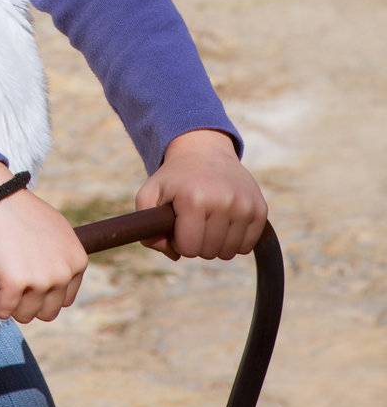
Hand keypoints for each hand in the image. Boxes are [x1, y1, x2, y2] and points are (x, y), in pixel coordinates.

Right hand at [0, 163, 88, 323]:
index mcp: (77, 260)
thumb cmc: (17, 210)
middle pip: (47, 312)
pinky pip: (2, 311)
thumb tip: (58, 279)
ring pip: (24, 314)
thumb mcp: (54, 230)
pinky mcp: (15, 283)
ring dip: (9, 302)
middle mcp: (63, 272)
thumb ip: (61, 256)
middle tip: (11, 278)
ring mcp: (41, 279)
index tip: (26, 274)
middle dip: (27, 301)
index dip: (41, 291)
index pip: (64, 299)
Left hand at [135, 128, 267, 260]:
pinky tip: (224, 221)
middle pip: (208, 253)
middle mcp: (223, 201)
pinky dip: (234, 240)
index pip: (188, 248)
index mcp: (193, 199)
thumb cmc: (175, 178)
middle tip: (193, 220)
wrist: (205, 152)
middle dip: (197, 242)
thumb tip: (173, 254)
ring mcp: (245, 205)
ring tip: (208, 220)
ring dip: (215, 243)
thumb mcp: (150, 193)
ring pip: (228, 253)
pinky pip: (246, 247)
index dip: (179, 241)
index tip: (178, 224)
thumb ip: (146, 228)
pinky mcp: (260, 210)